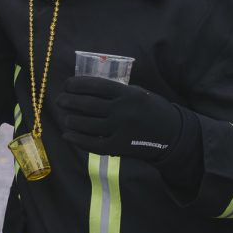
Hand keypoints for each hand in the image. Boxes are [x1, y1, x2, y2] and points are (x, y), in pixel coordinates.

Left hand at [57, 76, 181, 161]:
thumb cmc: (151, 109)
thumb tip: (85, 89)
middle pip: (88, 105)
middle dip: (69, 101)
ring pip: (87, 125)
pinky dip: (77, 140)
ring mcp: (120, 130)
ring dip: (71, 120)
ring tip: (64, 117)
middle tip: (60, 101)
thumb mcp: (137, 93)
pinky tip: (67, 135)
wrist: (172, 134)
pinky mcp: (119, 147)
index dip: (77, 85)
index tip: (66, 85)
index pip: (95, 86)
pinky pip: (93, 144)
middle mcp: (123, 110)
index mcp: (127, 94)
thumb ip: (115, 91)